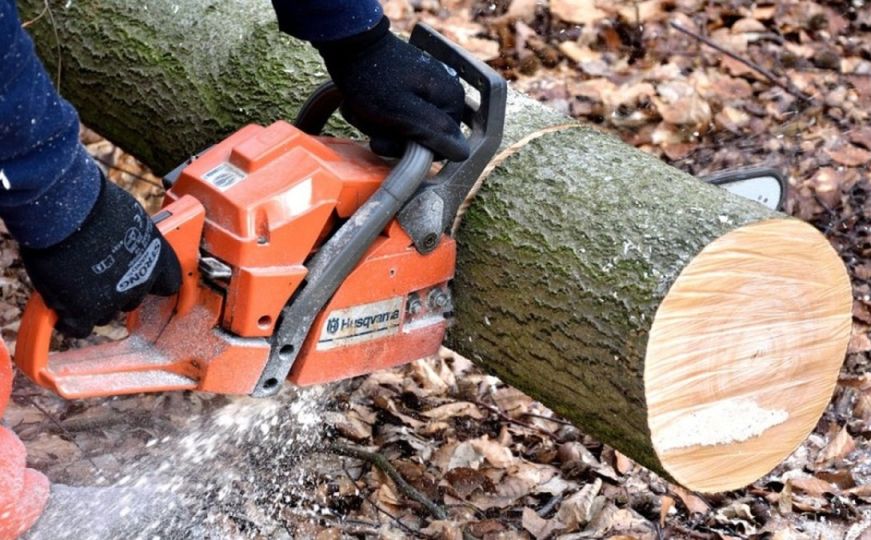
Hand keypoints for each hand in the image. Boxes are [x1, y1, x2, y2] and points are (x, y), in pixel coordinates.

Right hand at [20, 178, 180, 337]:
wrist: (66, 211)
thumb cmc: (93, 203)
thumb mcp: (128, 217)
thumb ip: (130, 238)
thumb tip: (121, 240)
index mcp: (158, 257)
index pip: (169, 283)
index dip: (154, 282)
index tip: (146, 282)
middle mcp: (141, 281)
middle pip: (132, 299)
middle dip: (116, 290)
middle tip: (96, 273)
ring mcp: (114, 299)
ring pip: (105, 314)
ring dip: (91, 303)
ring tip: (72, 281)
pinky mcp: (85, 311)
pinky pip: (79, 327)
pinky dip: (69, 320)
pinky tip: (61, 306)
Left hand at [313, 17, 469, 160]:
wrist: (347, 44)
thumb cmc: (372, 80)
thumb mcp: (403, 112)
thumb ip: (435, 132)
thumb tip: (463, 153)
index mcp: (451, 99)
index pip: (440, 147)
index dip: (413, 149)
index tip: (387, 139)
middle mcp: (444, 94)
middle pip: (421, 138)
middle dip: (390, 136)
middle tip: (369, 122)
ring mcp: (426, 90)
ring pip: (404, 129)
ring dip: (378, 126)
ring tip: (362, 110)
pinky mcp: (408, 88)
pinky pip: (395, 115)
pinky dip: (376, 116)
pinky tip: (362, 106)